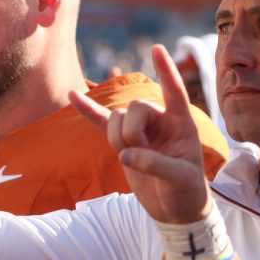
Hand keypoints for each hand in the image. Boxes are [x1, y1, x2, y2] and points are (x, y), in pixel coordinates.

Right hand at [70, 44, 210, 224]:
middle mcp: (160, 122)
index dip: (166, 71)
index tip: (156, 49)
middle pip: (135, 108)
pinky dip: (89, 111)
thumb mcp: (180, 179)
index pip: (174, 91)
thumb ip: (155, 164)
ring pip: (117, 119)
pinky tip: (72, 95)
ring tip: (131, 159)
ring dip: (117, 139)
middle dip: (131, 131)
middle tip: (138, 154)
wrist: (175, 210)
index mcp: (181, 123)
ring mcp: (140, 131)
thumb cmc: (187, 191)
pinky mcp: (124, 144)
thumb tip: (126, 155)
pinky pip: (103, 123)